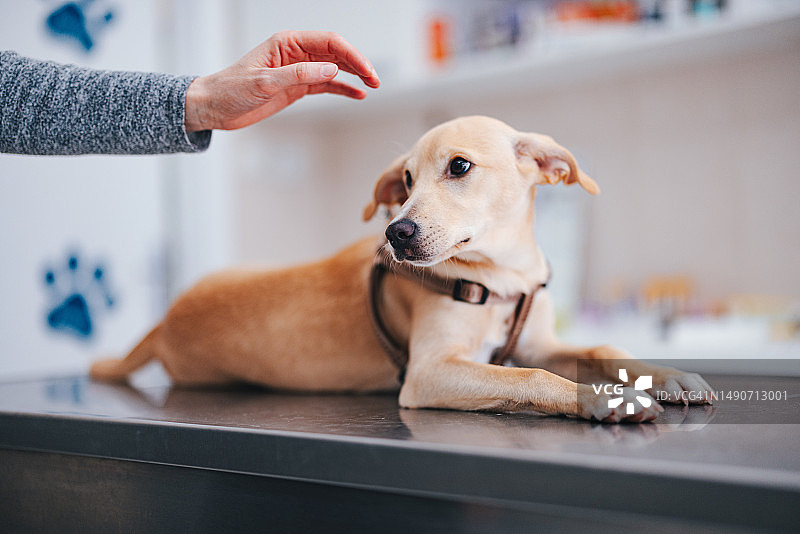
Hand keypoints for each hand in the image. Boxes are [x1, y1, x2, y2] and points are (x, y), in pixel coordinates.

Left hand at [184, 31, 379, 131]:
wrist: (214, 107)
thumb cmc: (230, 90)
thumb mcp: (264, 82)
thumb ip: (298, 75)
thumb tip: (330, 69)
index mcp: (286, 44)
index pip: (328, 42)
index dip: (351, 54)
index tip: (367, 70)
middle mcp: (294, 53)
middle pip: (336, 53)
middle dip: (358, 64)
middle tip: (376, 80)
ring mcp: (297, 70)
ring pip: (334, 68)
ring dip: (354, 75)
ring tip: (373, 86)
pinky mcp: (296, 87)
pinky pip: (325, 85)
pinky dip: (342, 88)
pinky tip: (357, 94)